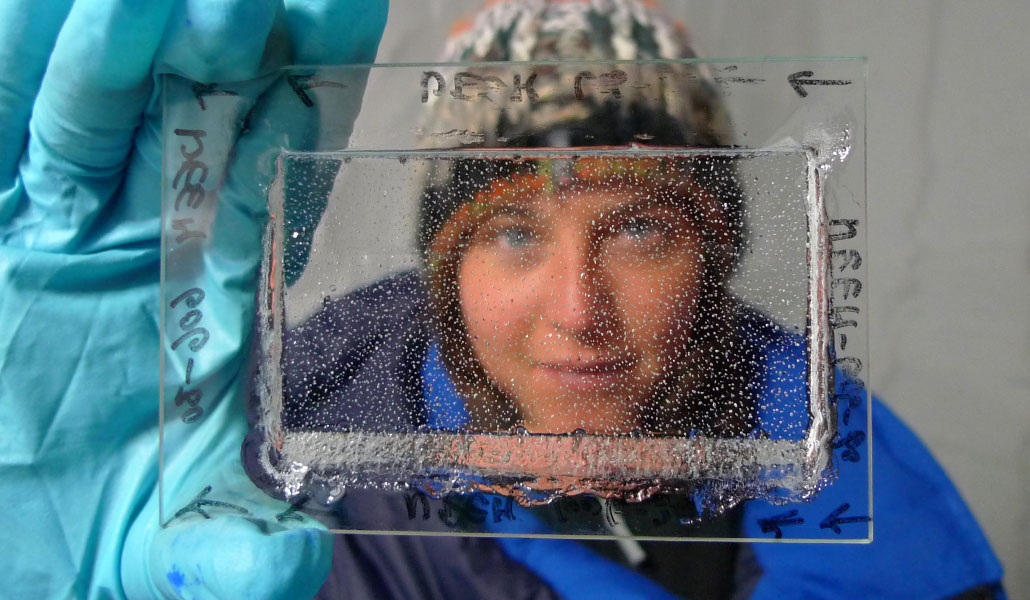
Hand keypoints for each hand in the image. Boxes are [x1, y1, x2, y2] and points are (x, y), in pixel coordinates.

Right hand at [0, 1, 385, 597]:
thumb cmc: (65, 533)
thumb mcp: (162, 549)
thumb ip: (232, 556)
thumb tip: (297, 569)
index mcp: (210, 277)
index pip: (273, 157)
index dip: (307, 84)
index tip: (346, 22)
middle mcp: (138, 227)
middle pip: (197, 99)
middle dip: (229, 39)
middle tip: (262, 7)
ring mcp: (47, 214)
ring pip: (93, 96)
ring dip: (125, 41)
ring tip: (171, 13)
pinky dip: (18, 69)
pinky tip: (47, 18)